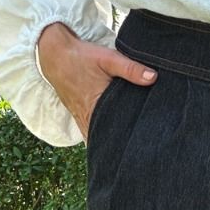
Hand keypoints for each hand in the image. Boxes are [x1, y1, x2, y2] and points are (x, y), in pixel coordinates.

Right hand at [37, 21, 158, 141]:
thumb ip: (131, 69)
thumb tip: (153, 77)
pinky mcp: (80, 118)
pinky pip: (91, 135)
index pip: (118, 129)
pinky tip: (111, 147)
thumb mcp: (108, 58)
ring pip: (99, 139)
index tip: (145, 144)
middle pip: (109, 138)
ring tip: (128, 154)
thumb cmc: (82, 57)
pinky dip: (100, 140)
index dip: (131, 138)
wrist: (56, 55)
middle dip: (123, 145)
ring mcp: (82, 120)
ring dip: (111, 144)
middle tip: (141, 151)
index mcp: (97, 105)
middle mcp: (88, 117)